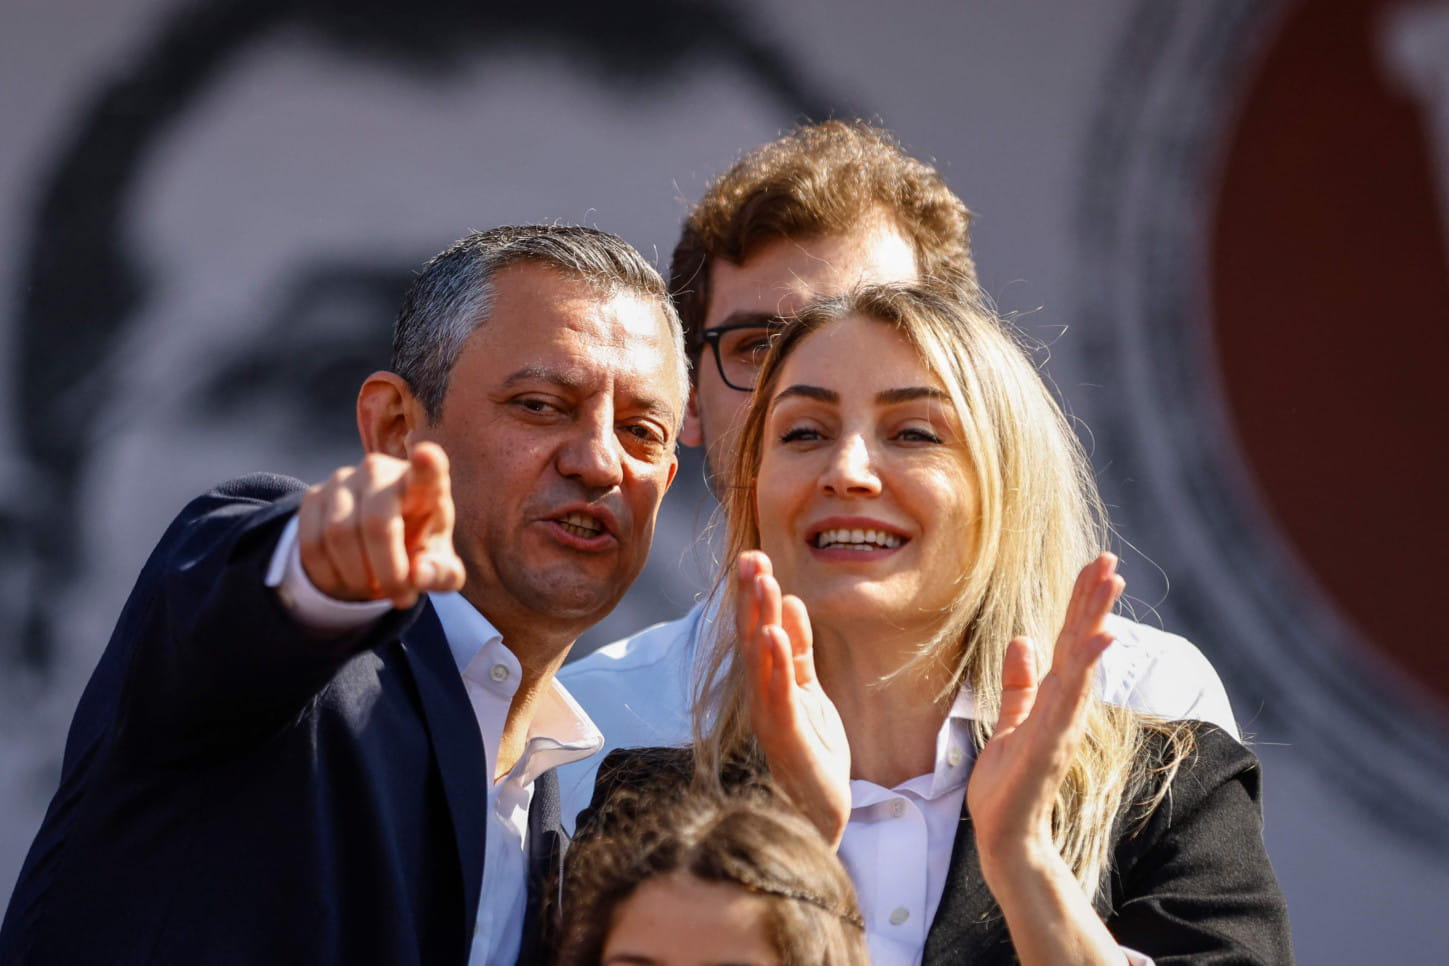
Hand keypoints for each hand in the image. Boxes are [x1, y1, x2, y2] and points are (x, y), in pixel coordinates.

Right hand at [296, 441, 465, 608]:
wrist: (377, 542)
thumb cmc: (419, 548)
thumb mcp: (439, 566)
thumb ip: (441, 574)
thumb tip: (419, 575)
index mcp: (425, 485)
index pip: (428, 470)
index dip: (427, 465)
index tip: (427, 455)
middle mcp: (381, 471)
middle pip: (377, 523)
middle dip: (387, 572)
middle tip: (400, 597)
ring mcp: (343, 480)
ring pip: (338, 535)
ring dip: (357, 578)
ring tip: (375, 590)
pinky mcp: (313, 496)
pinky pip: (311, 544)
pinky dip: (330, 576)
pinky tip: (348, 583)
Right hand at [736, 550, 851, 845]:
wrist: (819, 810)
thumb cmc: (812, 750)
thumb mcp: (810, 689)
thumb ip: (799, 649)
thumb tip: (791, 600)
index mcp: (767, 682)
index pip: (756, 630)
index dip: (754, 594)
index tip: (755, 557)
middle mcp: (761, 696)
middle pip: (751, 638)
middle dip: (750, 597)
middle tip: (750, 557)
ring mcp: (769, 716)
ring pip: (759, 660)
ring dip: (759, 619)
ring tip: (762, 583)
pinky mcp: (785, 737)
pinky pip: (778, 694)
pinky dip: (774, 664)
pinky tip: (772, 635)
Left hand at [967, 553, 1123, 872]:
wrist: (1005, 835)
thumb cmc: (1007, 785)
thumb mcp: (1008, 722)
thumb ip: (1019, 684)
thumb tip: (1022, 640)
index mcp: (1054, 699)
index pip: (1070, 641)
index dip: (1081, 604)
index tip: (1095, 567)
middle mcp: (1066, 706)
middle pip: (1083, 643)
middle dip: (1094, 601)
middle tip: (1109, 559)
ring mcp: (1063, 723)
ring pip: (1082, 662)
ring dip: (1096, 621)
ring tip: (1110, 582)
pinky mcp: (1052, 742)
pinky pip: (1070, 698)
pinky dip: (1086, 668)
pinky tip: (1098, 639)